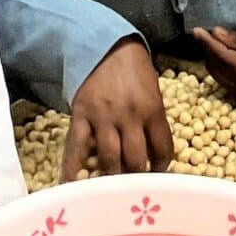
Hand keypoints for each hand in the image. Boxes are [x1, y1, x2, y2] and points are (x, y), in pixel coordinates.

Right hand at [65, 40, 172, 179]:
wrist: (106, 46)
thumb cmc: (135, 69)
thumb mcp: (154, 91)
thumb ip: (154, 120)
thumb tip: (154, 152)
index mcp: (152, 109)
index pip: (163, 148)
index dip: (163, 166)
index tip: (158, 173)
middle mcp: (129, 116)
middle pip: (136, 160)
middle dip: (137, 177)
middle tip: (136, 185)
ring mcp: (104, 117)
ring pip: (110, 158)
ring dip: (112, 177)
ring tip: (113, 188)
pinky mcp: (81, 115)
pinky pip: (77, 147)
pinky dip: (72, 167)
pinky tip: (71, 184)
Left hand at [193, 26, 235, 102]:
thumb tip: (216, 33)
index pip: (225, 58)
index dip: (209, 43)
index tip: (197, 31)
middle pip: (217, 65)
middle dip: (210, 47)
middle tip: (210, 32)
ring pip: (214, 71)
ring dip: (212, 55)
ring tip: (222, 43)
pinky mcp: (235, 94)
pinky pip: (218, 76)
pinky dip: (216, 63)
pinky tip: (223, 54)